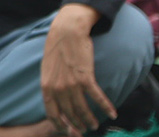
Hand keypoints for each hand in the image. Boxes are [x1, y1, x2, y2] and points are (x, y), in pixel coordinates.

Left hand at [39, 8, 113, 135]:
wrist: (67, 31)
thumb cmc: (57, 48)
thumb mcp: (47, 68)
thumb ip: (50, 84)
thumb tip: (55, 98)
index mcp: (46, 86)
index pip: (52, 113)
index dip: (60, 125)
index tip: (68, 132)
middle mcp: (57, 87)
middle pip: (69, 114)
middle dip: (77, 125)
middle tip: (84, 130)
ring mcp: (71, 83)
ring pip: (83, 109)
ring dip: (91, 119)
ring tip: (95, 125)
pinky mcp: (85, 77)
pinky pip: (97, 97)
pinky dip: (106, 107)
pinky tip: (112, 113)